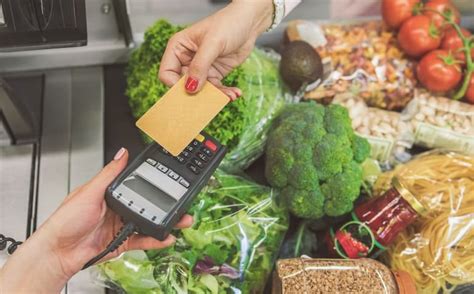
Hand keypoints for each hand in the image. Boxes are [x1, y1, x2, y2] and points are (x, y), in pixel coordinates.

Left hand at [0, 148, 192, 292]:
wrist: (59, 252)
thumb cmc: (66, 221)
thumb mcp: (89, 192)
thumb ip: (109, 174)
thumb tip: (121, 153)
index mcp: (109, 193)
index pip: (136, 184)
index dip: (152, 181)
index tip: (169, 178)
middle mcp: (117, 208)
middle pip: (147, 204)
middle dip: (165, 204)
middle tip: (182, 201)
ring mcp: (121, 226)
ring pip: (149, 222)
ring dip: (166, 221)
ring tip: (182, 219)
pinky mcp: (122, 242)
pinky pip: (144, 240)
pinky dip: (157, 240)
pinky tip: (167, 237)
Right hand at [159, 0, 272, 99]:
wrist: (249, 23)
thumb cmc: (228, 23)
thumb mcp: (213, 43)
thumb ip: (200, 66)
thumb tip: (190, 88)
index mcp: (178, 48)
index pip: (167, 73)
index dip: (175, 85)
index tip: (190, 90)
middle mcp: (187, 60)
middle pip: (184, 85)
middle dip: (197, 95)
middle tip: (210, 101)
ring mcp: (201, 68)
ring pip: (201, 90)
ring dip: (215, 96)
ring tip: (230, 95)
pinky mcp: (215, 74)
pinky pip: (216, 89)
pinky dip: (225, 93)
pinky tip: (235, 93)